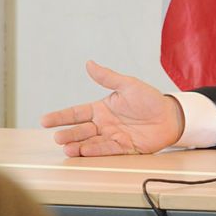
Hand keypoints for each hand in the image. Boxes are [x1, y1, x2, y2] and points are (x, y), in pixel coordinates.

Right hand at [40, 61, 184, 155]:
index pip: (76, 113)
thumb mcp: (128, 85)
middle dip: (68, 134)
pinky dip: (95, 151)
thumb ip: (107, 77)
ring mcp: (113, 137)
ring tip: (67, 148)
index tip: (44, 120)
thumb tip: (89, 64)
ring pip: (91, 142)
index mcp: (101, 108)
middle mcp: (104, 124)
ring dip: (78, 146)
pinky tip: (84, 151)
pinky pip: (107, 150)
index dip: (60, 116)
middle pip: (81, 130)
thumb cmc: (149, 99)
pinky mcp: (124, 148)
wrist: (170, 116)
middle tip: (57, 138)